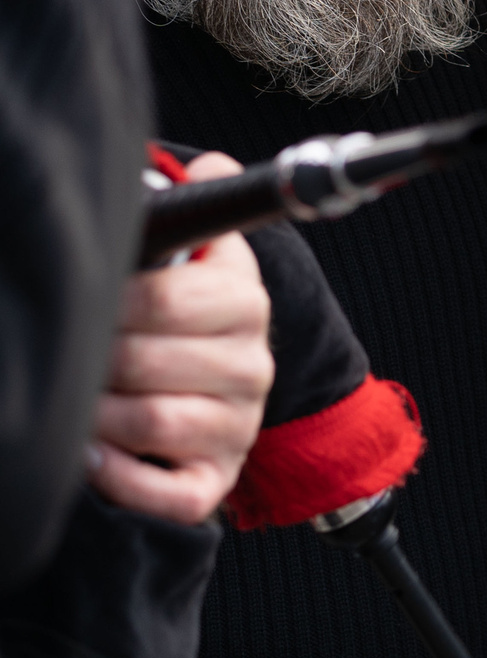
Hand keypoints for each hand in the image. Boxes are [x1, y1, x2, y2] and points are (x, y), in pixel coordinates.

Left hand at [91, 162, 274, 523]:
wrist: (219, 397)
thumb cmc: (183, 321)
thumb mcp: (200, 261)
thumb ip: (196, 216)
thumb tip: (209, 164)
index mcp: (244, 301)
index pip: (169, 297)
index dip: (111, 301)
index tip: (81, 300)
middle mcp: (251, 364)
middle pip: (146, 362)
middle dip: (90, 361)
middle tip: (65, 354)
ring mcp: (237, 426)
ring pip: (152, 424)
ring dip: (94, 416)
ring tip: (69, 402)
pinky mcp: (216, 481)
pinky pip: (168, 493)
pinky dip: (119, 479)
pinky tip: (87, 457)